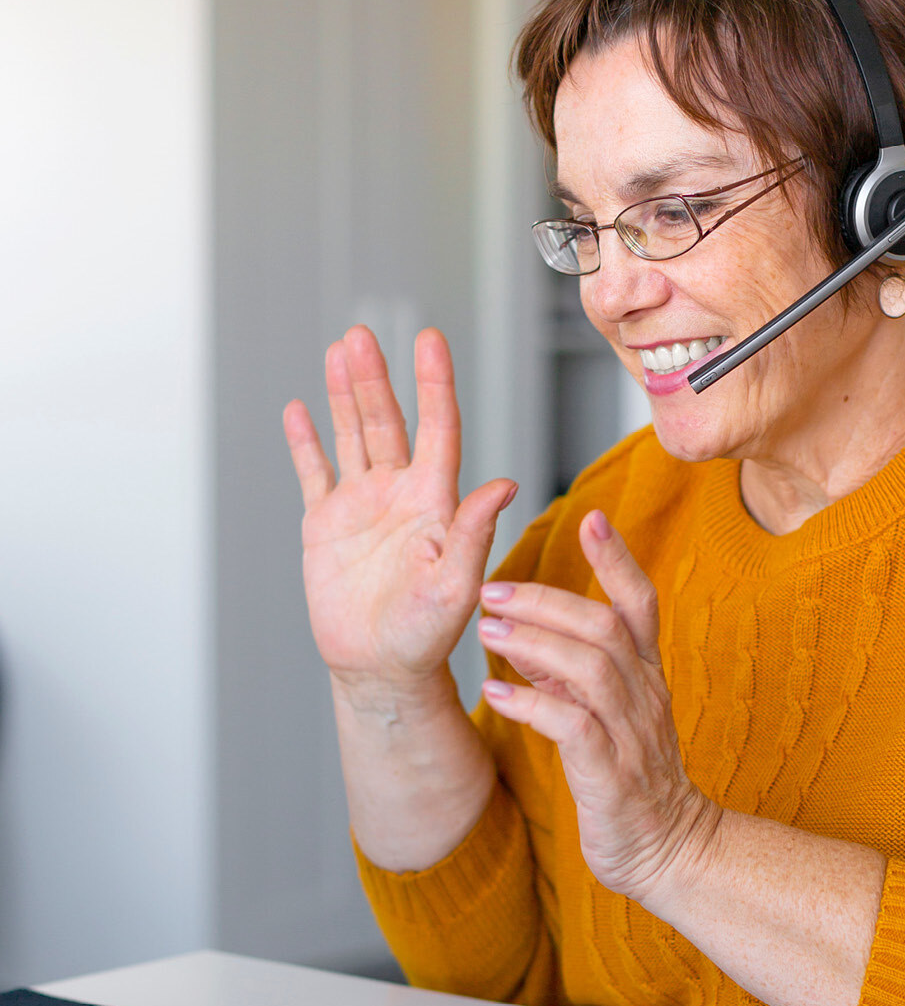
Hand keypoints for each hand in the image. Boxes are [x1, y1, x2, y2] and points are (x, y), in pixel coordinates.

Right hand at [284, 326, 515, 702]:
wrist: (381, 670)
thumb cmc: (427, 637)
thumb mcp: (457, 585)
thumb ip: (476, 532)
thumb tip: (506, 484)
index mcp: (435, 503)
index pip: (438, 430)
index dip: (434, 385)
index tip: (430, 340)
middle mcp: (399, 494)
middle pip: (388, 422)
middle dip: (374, 377)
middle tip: (362, 334)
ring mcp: (361, 506)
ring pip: (353, 435)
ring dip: (345, 394)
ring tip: (340, 350)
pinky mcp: (326, 525)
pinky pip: (314, 472)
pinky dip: (304, 441)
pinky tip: (298, 409)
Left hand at [477, 511, 720, 904]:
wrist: (669, 850)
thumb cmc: (632, 779)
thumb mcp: (606, 713)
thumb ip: (571, 672)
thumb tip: (524, 632)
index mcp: (647, 677)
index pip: (640, 605)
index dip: (617, 561)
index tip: (591, 518)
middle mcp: (645, 697)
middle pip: (603, 627)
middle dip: (546, 601)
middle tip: (491, 589)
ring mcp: (631, 735)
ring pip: (590, 669)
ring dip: (534, 644)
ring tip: (486, 632)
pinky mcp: (612, 775)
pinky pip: (574, 728)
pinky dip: (534, 705)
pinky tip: (496, 695)